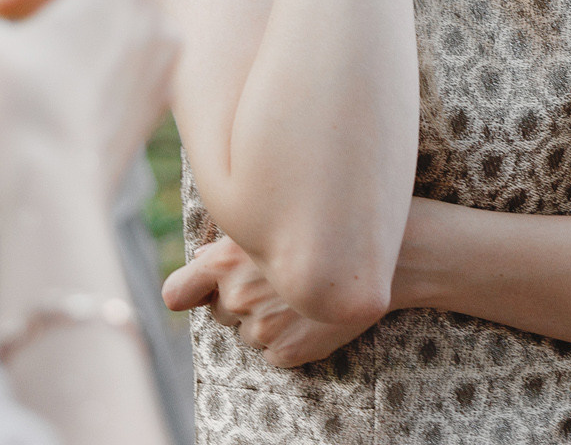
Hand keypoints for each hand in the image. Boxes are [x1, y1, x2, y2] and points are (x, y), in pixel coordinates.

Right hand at [0, 0, 177, 204]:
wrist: (55, 196)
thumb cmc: (21, 113)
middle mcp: (155, 20)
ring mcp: (160, 67)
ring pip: (107, 24)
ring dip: (56, 24)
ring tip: (3, 43)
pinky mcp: (152, 109)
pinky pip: (117, 64)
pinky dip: (80, 58)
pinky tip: (36, 79)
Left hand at [163, 233, 375, 366]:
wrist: (393, 256)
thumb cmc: (332, 223)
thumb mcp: (274, 217)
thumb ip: (231, 243)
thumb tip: (202, 259)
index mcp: (225, 260)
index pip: (177, 293)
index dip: (186, 293)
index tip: (197, 292)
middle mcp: (236, 296)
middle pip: (218, 310)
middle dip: (239, 298)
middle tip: (278, 278)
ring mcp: (262, 327)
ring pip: (249, 332)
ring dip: (268, 318)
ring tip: (303, 292)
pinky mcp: (287, 352)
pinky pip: (273, 352)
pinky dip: (290, 338)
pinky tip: (314, 313)